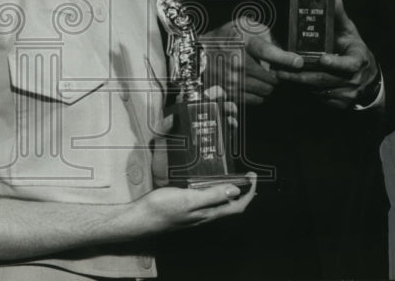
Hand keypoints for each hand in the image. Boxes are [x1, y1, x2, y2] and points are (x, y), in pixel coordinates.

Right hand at [126, 174, 256, 233]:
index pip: (238, 206)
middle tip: (246, 175)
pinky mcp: (188, 209)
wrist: (141, 218)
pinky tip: (208, 183)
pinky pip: (208, 202)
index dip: (249, 193)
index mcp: (209, 214)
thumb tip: (235, 191)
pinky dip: (214, 191)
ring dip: (229, 191)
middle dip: (243, 191)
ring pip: (220, 204)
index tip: (252, 176)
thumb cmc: (162, 208)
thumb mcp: (189, 199)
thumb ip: (212, 195)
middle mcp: (206, 216)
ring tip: (231, 176)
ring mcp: (196, 214)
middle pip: (232, 207)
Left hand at [151, 88, 237, 187]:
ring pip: (223, 120)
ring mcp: (206, 137)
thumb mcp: (158, 140)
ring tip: (231, 116)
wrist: (165, 182)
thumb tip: (170, 119)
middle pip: (215, 108)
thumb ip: (162, 128)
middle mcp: (197, 125)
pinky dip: (232, 129)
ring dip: (230, 114)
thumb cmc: (160, 160)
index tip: (212, 94)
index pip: (199, 100)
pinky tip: (232, 128)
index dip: (208, 94)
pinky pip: (226, 137)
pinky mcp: (213, 150)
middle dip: (224, 103)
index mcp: (184, 119)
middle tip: (226, 106)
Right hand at [199, 21, 300, 104]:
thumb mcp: (244, 26)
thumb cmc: (224, 37)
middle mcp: (238, 65)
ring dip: (267, 86)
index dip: (286, 58)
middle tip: (271, 69)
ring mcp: (233, 82)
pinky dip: (258, 94)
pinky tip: (251, 84)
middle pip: (272, 79)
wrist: (197, 53)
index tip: (298, 63)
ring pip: (266, 91)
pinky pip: (255, 101)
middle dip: (276, 75)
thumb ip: (266, 35)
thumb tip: (284, 52)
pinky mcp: (229, 95)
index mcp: (243, 43)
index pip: (268, 52)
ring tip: (260, 76)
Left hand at [281, 0, 378, 109]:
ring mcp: (346, 94)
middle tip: (282, 70)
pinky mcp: (339, 103)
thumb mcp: (350, 33)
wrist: (370, 80)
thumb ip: (339, 17)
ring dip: (300, 83)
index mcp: (359, 61)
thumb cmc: (355, 51)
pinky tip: (293, 82)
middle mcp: (353, 80)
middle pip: (326, 79)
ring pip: (319, 89)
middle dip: (302, 75)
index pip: (349, 65)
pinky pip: (319, 97)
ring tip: (281, 74)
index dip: (336, 63)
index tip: (322, 59)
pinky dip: (305, 89)